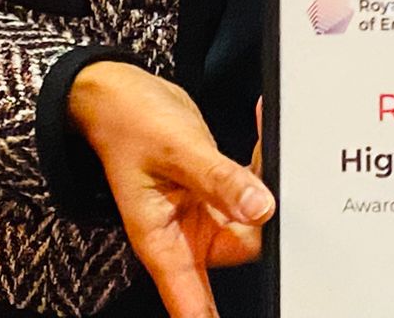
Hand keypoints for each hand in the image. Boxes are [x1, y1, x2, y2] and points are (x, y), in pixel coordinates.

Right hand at [68, 62, 273, 316]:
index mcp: (163, 242)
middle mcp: (185, 234)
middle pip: (244, 248)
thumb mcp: (174, 149)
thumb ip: (218, 180)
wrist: (120, 95)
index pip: (194, 304)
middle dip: (267, 217)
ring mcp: (202, 213)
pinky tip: (263, 130)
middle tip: (273, 174)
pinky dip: (260, 163)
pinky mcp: (216, 191)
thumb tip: (260, 208)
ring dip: (267, 182)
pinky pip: (251, 188)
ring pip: (254, 215)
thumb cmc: (128, 124)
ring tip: (266, 142)